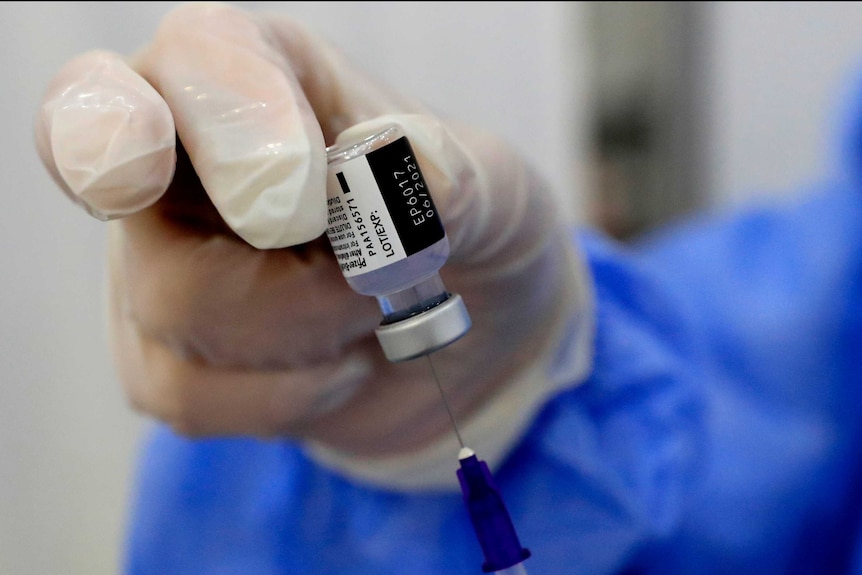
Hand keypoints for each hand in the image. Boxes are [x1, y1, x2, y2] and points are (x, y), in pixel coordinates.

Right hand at [34, 2, 590, 484]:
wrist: (464, 327)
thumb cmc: (469, 229)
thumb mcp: (498, 193)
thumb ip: (458, 177)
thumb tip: (399, 166)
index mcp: (263, 74)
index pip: (197, 58)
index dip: (236, 117)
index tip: (307, 192)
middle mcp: (188, 155)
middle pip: (115, 160)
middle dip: (160, 189)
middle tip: (284, 223)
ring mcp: (161, 256)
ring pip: (175, 303)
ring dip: (304, 327)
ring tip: (368, 312)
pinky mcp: (165, 350)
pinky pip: (188, 394)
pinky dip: (286, 397)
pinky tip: (338, 368)